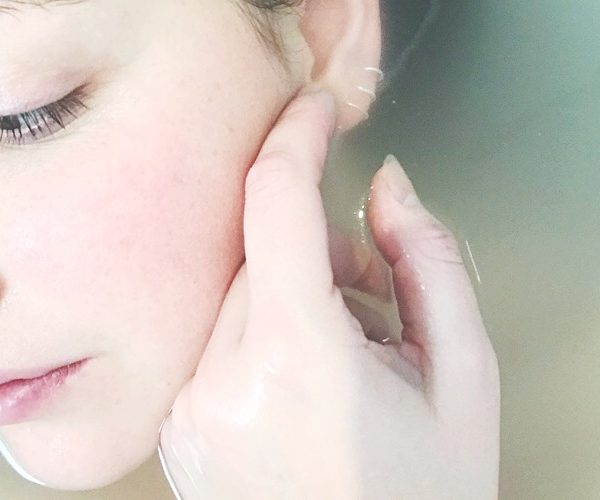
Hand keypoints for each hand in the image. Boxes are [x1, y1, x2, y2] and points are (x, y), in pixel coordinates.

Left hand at [158, 90, 499, 499]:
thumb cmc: (423, 496)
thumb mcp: (462, 374)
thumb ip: (427, 261)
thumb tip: (388, 187)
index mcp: (297, 361)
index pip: (276, 203)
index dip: (297, 138)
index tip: (315, 111)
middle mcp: (220, 383)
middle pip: (259, 249)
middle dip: (317, 246)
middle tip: (367, 287)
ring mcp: (187, 407)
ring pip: (236, 290)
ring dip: (292, 291)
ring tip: (342, 347)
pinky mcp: (176, 422)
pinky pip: (216, 334)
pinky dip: (262, 328)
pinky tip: (302, 373)